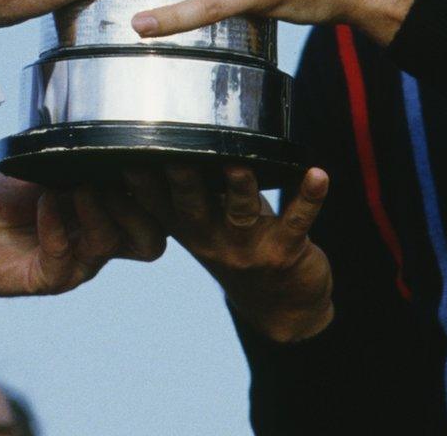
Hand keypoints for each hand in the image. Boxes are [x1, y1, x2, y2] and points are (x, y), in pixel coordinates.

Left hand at [0, 171, 165, 315]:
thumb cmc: (3, 194)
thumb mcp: (47, 167)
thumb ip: (81, 161)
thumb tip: (113, 137)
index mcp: (107, 214)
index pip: (155, 212)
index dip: (161, 190)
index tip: (152, 156)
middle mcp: (98, 241)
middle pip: (150, 239)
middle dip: (144, 206)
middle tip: (127, 174)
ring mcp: (75, 263)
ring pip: (109, 243)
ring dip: (97, 208)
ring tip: (80, 185)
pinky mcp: (46, 278)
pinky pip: (64, 257)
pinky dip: (57, 224)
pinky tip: (46, 202)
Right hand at [125, 164, 333, 342]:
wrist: (284, 309)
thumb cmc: (241, 249)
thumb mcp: (206, 227)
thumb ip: (190, 192)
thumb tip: (173, 137)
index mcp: (190, 230)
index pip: (159, 205)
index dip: (141, 182)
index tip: (128, 153)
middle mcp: (212, 240)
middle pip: (194, 207)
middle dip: (184, 181)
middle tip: (176, 154)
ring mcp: (249, 248)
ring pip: (242, 212)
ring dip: (241, 187)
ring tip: (239, 165)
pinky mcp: (286, 251)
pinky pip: (297, 221)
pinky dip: (308, 197)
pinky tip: (317, 176)